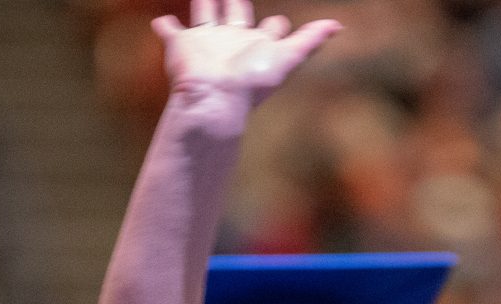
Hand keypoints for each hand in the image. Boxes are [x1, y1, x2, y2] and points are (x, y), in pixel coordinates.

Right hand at [152, 0, 340, 116]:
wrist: (215, 97)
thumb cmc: (251, 81)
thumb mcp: (288, 57)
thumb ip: (310, 41)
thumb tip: (338, 26)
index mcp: (256, 44)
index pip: (270, 28)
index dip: (275, 24)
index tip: (278, 22)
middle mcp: (232, 41)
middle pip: (237, 14)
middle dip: (236, 1)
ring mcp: (206, 43)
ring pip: (204, 14)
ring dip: (203, 3)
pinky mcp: (182, 44)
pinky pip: (170, 32)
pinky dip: (165, 27)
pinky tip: (162, 22)